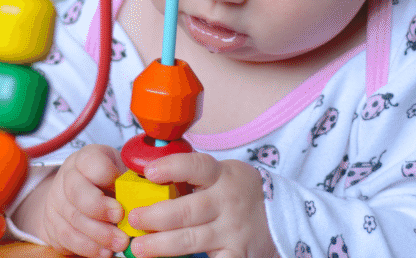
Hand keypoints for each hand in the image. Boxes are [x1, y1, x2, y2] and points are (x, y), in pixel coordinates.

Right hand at [14, 144, 129, 257]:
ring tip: (121, 242)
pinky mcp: (54, 225)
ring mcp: (57, 201)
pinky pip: (69, 238)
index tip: (123, 189)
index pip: (91, 162)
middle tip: (120, 217)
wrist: (77, 197)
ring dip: (100, 234)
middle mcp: (68, 177)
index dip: (107, 176)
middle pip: (77, 192)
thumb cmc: (107, 182)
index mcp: (85, 158)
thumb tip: (149, 193)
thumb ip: (130, 179)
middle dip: (100, 208)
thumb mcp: (119, 171)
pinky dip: (89, 247)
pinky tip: (106, 252)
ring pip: (74, 218)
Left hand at [126, 152, 276, 257]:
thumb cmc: (237, 191)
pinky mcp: (236, 255)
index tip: (149, 172)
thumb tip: (144, 177)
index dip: (172, 168)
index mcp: (221, 176)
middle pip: (188, 210)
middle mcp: (227, 202)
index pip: (196, 167)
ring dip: (161, 245)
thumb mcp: (222, 174)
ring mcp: (232, 231)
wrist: (282, 215)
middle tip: (133, 218)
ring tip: (138, 248)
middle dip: (156, 216)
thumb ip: (191, 176)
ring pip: (192, 239)